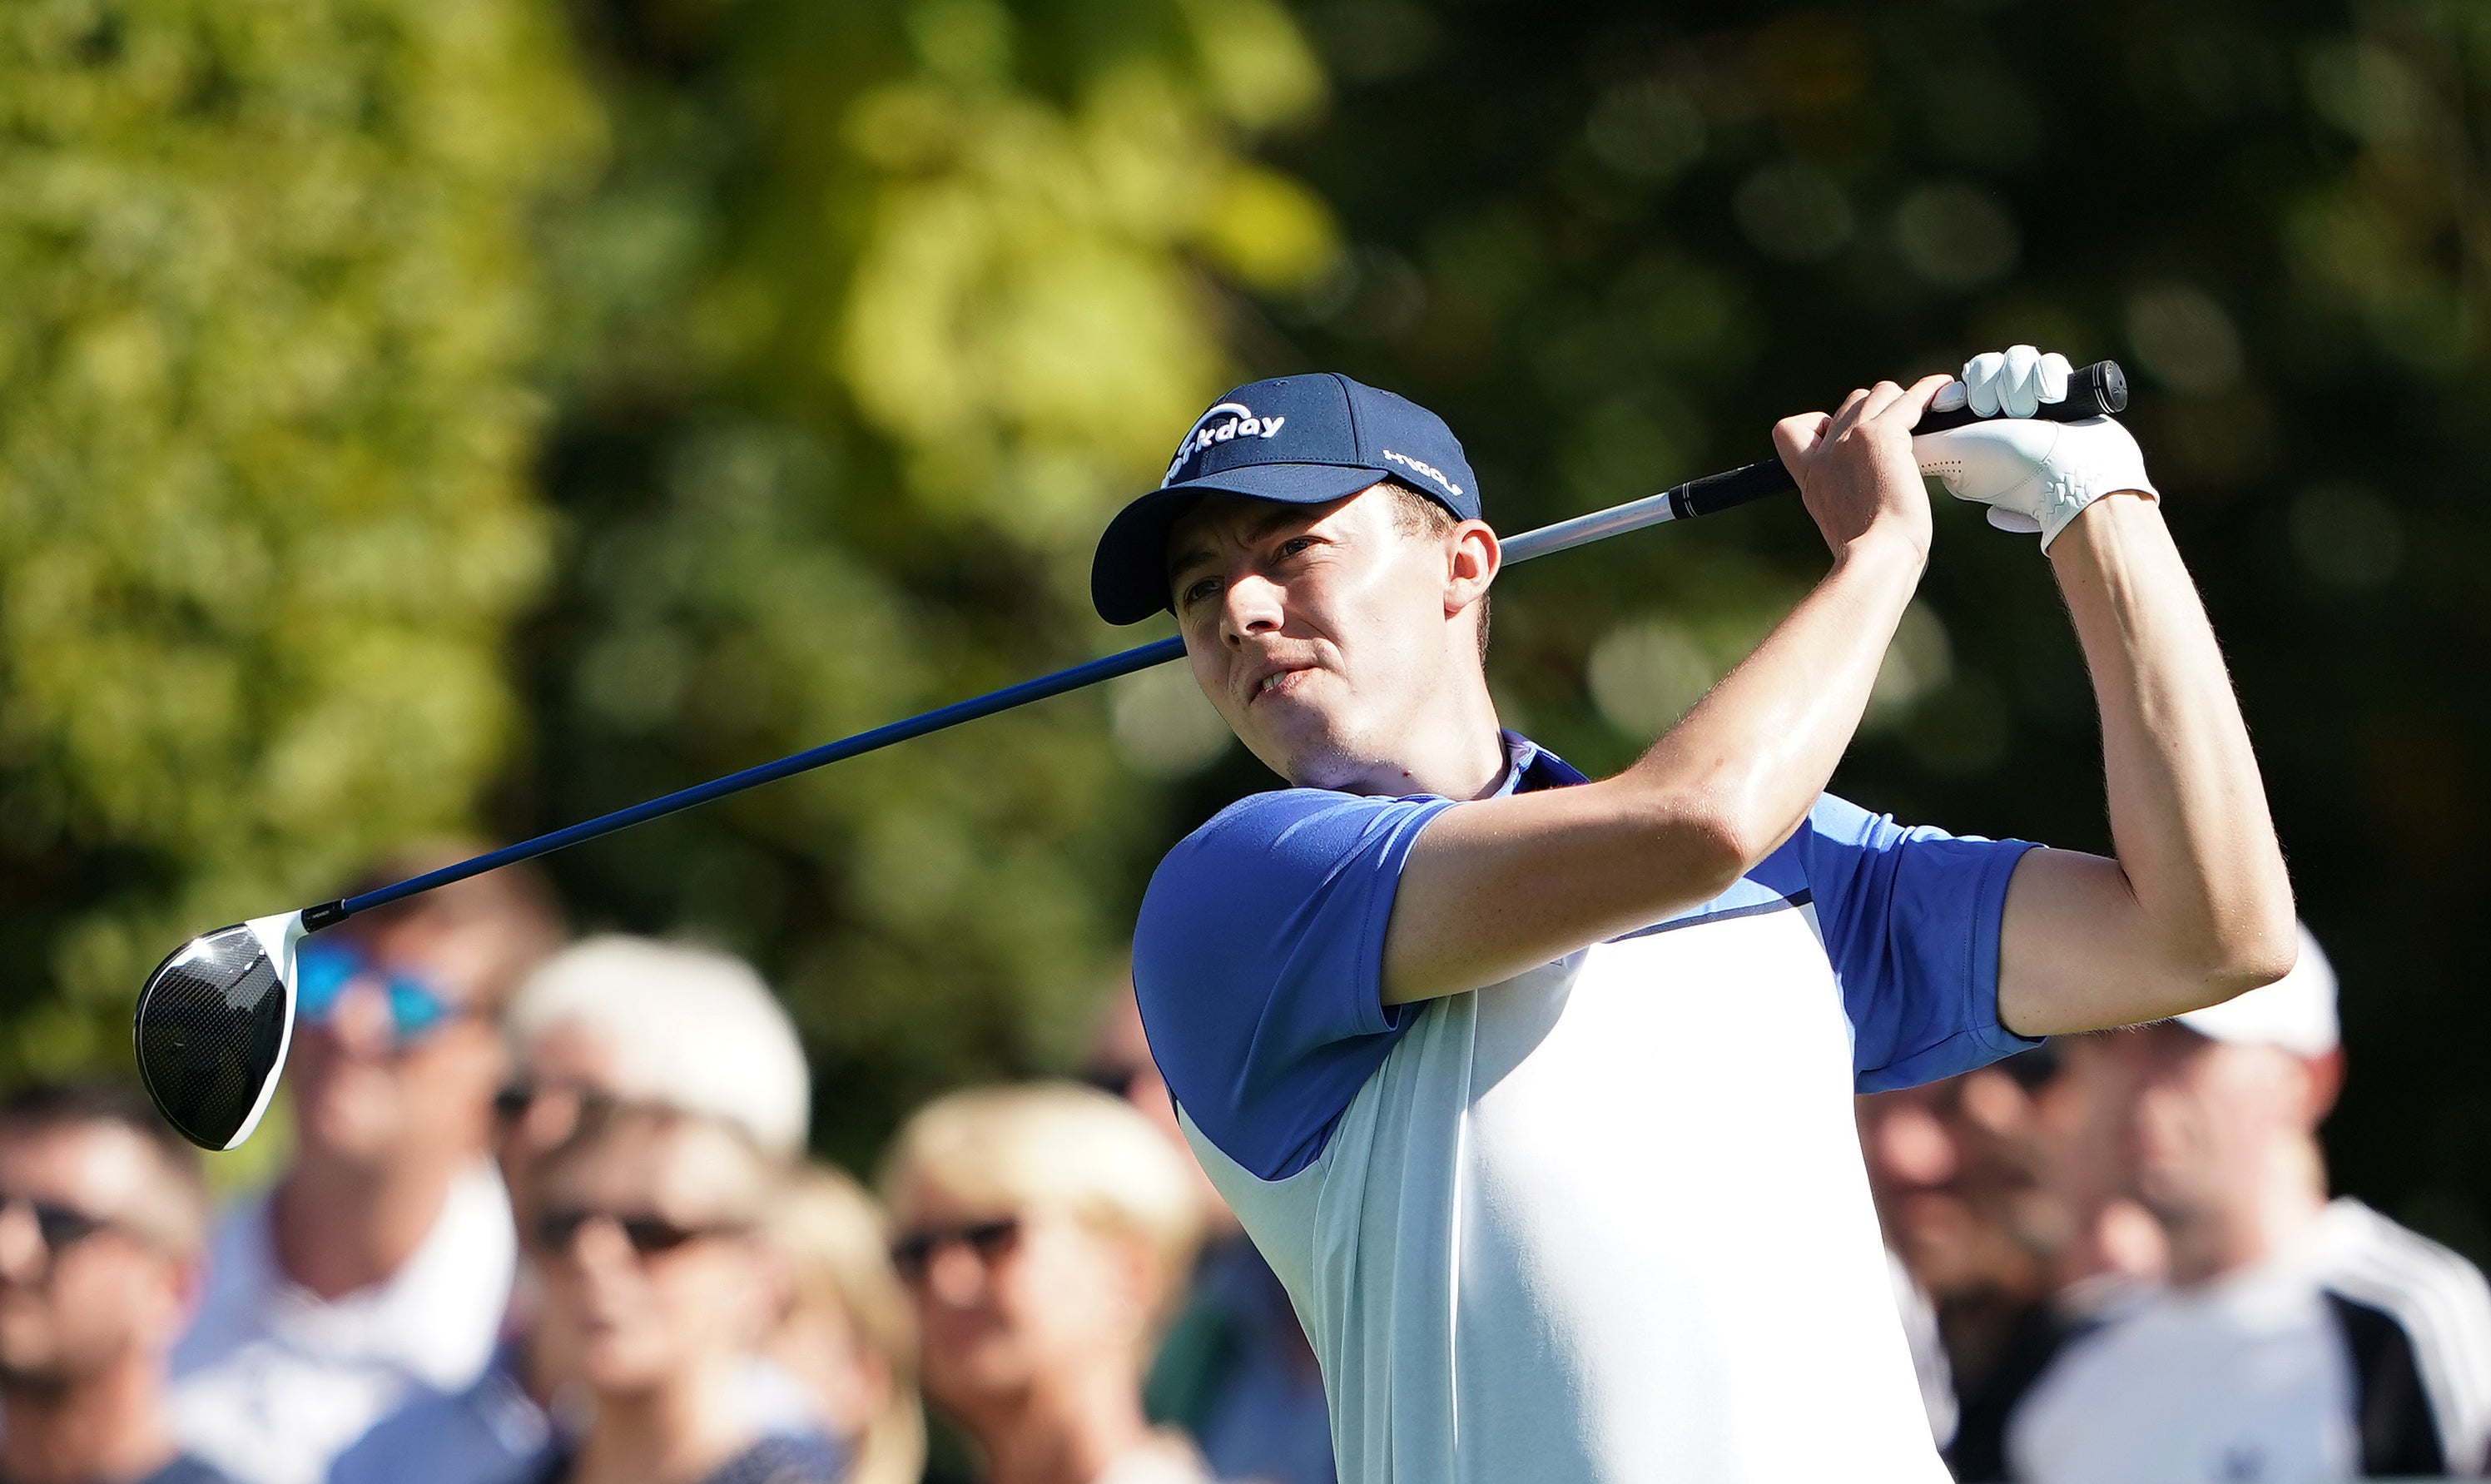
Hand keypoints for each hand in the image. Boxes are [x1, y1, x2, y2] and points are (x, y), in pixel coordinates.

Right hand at [1772, 375, 1950, 562]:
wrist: (1877, 558)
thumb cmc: (1871, 555)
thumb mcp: (1842, 523)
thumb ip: (1848, 498)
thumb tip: (1874, 499)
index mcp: (1811, 474)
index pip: (1791, 428)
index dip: (1819, 425)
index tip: (1844, 442)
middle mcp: (1826, 452)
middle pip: (1848, 404)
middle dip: (1873, 413)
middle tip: (1901, 435)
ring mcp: (1850, 439)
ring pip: (1878, 394)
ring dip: (1899, 401)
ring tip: (1921, 411)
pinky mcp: (1882, 435)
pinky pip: (1908, 400)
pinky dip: (1927, 392)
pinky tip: (1942, 389)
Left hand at [1914, 345, 2158, 549]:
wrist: (2071, 479)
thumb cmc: (2006, 470)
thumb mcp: (1948, 458)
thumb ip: (1919, 439)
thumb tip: (1890, 428)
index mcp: (1972, 424)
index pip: (1961, 383)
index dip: (1962, 388)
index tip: (1959, 402)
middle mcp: (2001, 409)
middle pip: (1986, 366)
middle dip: (1987, 386)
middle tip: (1991, 412)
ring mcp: (2033, 399)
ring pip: (2014, 360)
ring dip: (2015, 385)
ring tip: (2023, 412)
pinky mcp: (2063, 392)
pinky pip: (2048, 362)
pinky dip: (2045, 379)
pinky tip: (2046, 401)